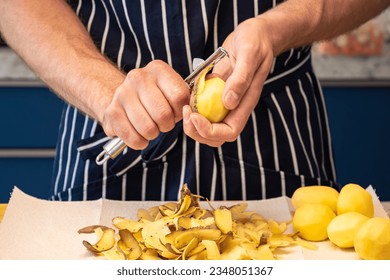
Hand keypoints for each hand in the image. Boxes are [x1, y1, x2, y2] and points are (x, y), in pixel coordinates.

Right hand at [102, 60, 189, 149]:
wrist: (122, 98)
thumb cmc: (154, 97)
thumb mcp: (170, 89)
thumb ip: (184, 98)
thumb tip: (191, 112)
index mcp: (158, 69)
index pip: (179, 96)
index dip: (181, 111)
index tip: (176, 112)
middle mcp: (138, 77)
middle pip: (163, 114)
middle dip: (167, 125)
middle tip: (163, 123)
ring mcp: (122, 94)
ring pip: (148, 128)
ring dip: (153, 134)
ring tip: (151, 127)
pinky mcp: (112, 112)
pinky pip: (133, 138)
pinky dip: (140, 142)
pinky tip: (140, 135)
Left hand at [183, 17, 273, 146]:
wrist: (256, 34)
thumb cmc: (256, 41)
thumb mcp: (249, 54)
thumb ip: (240, 79)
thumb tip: (228, 102)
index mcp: (245, 103)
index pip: (229, 131)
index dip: (209, 131)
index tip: (194, 116)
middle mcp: (235, 107)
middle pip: (216, 136)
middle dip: (197, 131)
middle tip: (185, 112)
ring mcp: (225, 102)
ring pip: (208, 127)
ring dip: (192, 124)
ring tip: (184, 106)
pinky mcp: (216, 94)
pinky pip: (202, 110)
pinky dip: (192, 108)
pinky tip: (186, 95)